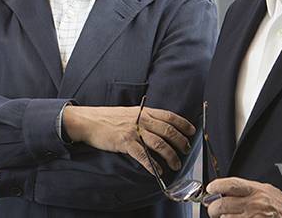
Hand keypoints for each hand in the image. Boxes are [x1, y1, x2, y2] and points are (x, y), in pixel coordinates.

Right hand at [63, 105, 194, 175]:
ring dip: (171, 156)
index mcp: (145, 111)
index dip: (183, 124)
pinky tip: (158, 171)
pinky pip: (143, 155)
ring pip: (159, 144)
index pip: (170, 116)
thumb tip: (161, 125)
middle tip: (186, 150)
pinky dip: (153, 165)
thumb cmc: (110, 117)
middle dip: (181, 142)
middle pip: (168, 130)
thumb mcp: (131, 112)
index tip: (192, 131)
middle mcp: (142, 120)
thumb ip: (146, 117)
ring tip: (176, 164)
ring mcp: (134, 131)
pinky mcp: (125, 143)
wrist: (90, 120)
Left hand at [205, 177, 281, 217]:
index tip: (211, 188)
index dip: (217, 186)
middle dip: (213, 207)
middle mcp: (253, 204)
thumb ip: (247, 189)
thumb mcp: (265, 190)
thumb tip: (227, 190)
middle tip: (213, 208)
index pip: (231, 185)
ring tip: (226, 216)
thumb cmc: (281, 205)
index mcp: (256, 190)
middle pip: (222, 204)